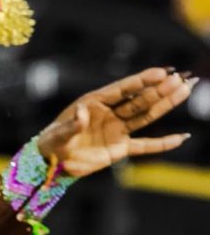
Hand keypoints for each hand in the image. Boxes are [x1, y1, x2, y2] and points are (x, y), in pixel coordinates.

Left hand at [36, 67, 193, 177]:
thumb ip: (73, 124)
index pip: (122, 89)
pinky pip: (145, 145)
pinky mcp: (120, 148)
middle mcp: (109, 113)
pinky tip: (180, 138)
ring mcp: (116, 130)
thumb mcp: (59, 133)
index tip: (161, 72)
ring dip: (164, 105)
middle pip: (139, 100)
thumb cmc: (52, 142)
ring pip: (145, 116)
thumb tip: (82, 114)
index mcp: (94, 102)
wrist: (51, 162)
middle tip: (180, 80)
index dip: (141, 80)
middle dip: (159, 90)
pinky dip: (162, 144)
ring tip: (183, 92)